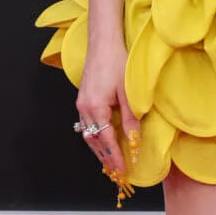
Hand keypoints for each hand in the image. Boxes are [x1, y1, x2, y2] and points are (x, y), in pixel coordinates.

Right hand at [75, 36, 139, 173]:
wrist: (103, 42)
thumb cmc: (117, 61)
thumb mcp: (128, 91)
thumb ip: (130, 118)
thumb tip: (134, 140)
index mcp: (95, 108)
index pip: (105, 141)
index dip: (115, 157)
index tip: (122, 170)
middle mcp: (84, 108)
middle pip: (93, 141)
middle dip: (104, 158)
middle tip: (116, 172)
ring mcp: (81, 103)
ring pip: (88, 134)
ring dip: (98, 149)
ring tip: (110, 161)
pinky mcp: (82, 98)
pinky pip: (86, 124)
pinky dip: (95, 136)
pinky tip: (102, 139)